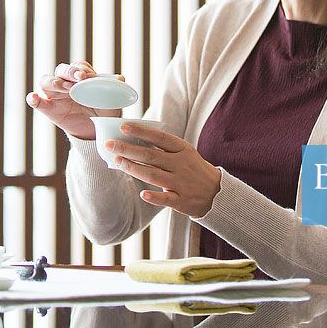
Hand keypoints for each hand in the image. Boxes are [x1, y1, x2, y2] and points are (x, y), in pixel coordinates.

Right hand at [26, 62, 122, 140]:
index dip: (83, 69)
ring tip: (65, 88)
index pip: (78, 66)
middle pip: (61, 69)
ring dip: (55, 81)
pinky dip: (33, 99)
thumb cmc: (103, 111)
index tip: (90, 76)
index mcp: (79, 77)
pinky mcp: (49, 109)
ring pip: (46, 80)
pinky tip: (34, 98)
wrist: (95, 132)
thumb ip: (114, 89)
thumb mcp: (111, 101)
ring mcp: (55, 95)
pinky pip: (37, 102)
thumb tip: (120, 78)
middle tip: (80, 78)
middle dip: (70, 71)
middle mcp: (65, 82)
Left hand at [106, 123, 222, 218]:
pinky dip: (155, 196)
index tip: (123, 127)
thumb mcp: (184, 152)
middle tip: (110, 145)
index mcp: (182, 149)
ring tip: (116, 162)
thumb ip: (163, 147)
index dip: (141, 132)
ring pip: (153, 175)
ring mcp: (181, 183)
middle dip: (128, 149)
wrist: (217, 193)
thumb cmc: (193, 169)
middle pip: (151, 156)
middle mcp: (181, 164)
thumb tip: (135, 139)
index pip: (159, 138)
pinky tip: (142, 194)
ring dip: (133, 169)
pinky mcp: (182, 201)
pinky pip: (166, 198)